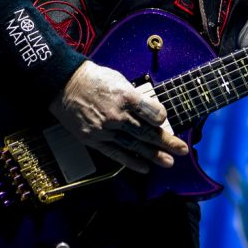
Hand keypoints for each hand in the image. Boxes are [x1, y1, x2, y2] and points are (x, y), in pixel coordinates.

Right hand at [48, 60, 188, 172]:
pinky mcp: (95, 140)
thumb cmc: (95, 80)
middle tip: (182, 150)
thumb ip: (135, 97)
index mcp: (126, 96)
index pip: (153, 112)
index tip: (165, 120)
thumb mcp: (119, 80)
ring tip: (169, 162)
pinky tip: (144, 167)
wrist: (65, 86)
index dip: (161, 117)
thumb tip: (151, 112)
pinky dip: (131, 161)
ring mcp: (106, 129)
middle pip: (147, 131)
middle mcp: (117, 115)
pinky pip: (116, 153)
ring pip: (135, 145)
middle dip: (167, 142)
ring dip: (153, 155)